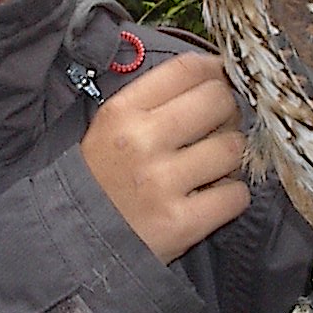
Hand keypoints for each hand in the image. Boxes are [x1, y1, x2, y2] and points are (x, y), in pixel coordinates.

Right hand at [80, 53, 248, 263]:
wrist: (76, 243)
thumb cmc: (102, 180)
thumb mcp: (111, 127)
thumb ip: (155, 99)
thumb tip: (216, 73)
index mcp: (122, 112)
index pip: (187, 69)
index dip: (216, 70)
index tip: (221, 81)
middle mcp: (141, 142)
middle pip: (218, 101)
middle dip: (227, 112)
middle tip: (219, 128)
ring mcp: (162, 183)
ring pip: (233, 148)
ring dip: (230, 158)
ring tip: (211, 168)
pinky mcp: (181, 223)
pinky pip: (236, 195)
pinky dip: (231, 197)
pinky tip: (212, 198)